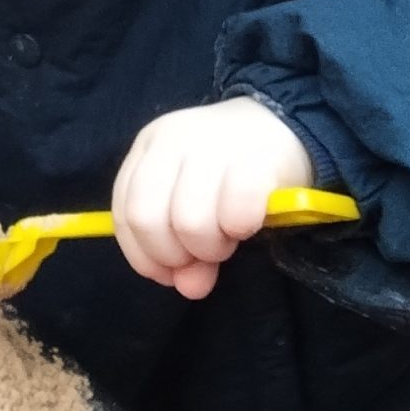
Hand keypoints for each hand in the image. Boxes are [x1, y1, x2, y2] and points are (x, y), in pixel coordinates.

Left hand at [112, 98, 314, 300]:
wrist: (285, 123)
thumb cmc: (231, 169)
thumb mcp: (196, 202)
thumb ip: (182, 245)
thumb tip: (189, 287)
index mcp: (149, 148)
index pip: (124, 212)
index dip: (143, 254)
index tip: (170, 272)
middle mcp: (171, 140)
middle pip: (146, 218)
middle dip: (173, 254)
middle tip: (203, 254)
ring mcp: (211, 144)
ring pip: (188, 221)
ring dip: (210, 247)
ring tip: (229, 238)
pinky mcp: (255, 158)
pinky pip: (235, 211)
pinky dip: (239, 229)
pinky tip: (247, 225)